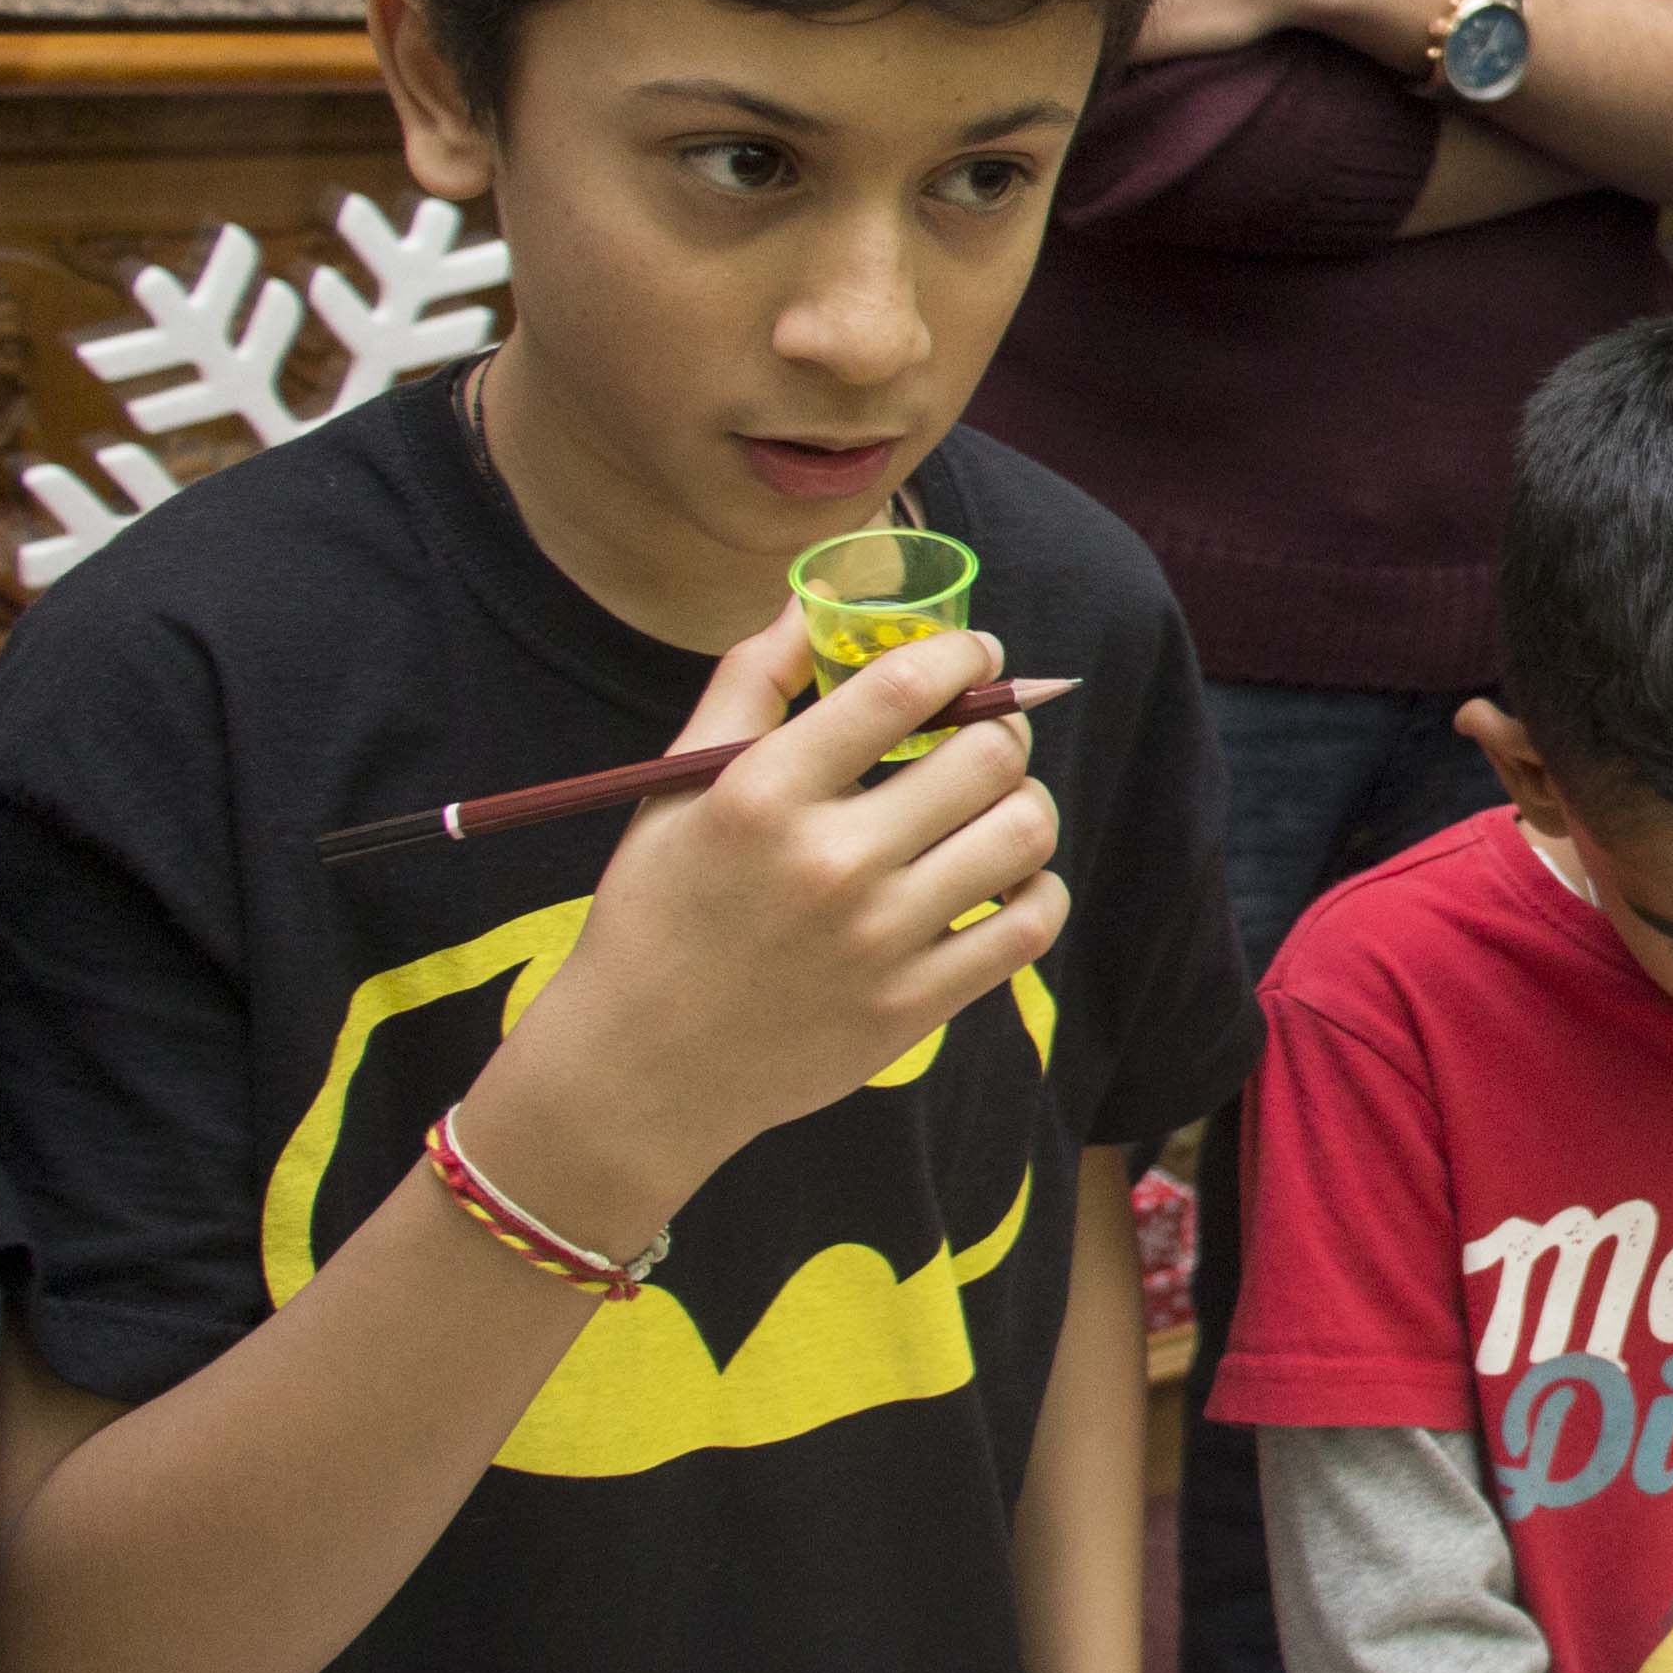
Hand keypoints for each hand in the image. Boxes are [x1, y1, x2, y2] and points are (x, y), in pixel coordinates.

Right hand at [472, 618, 1062, 1248]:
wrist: (636, 1070)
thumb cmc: (658, 913)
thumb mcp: (679, 788)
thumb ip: (748, 686)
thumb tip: (810, 602)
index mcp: (764, 794)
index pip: (902, 687)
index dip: (961, 653)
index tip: (973, 653)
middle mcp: (829, 862)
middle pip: (990, 755)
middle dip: (1000, 726)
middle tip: (984, 732)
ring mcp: (880, 939)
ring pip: (1026, 832)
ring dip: (1023, 804)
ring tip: (991, 806)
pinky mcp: (914, 1005)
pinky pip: (1032, 922)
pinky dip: (1036, 888)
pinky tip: (999, 879)